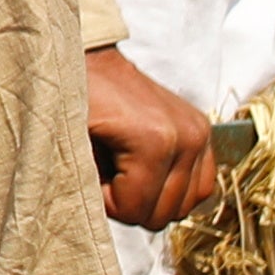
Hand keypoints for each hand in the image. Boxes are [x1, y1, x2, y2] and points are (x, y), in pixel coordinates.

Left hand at [87, 47, 220, 228]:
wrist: (89, 56)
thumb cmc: (72, 95)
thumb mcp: (70, 140)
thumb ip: (87, 184)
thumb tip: (99, 217)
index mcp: (155, 141)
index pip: (136, 210)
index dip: (106, 202)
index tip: (92, 173)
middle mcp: (187, 138)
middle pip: (163, 213)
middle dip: (129, 202)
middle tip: (106, 173)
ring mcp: (200, 133)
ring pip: (184, 205)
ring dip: (151, 196)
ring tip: (125, 169)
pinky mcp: (203, 130)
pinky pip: (201, 185)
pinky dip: (174, 187)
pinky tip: (147, 170)